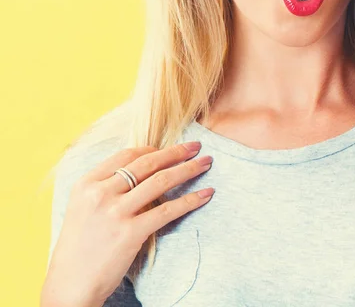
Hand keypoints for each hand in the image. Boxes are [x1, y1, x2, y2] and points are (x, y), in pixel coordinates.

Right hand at [41, 142, 213, 306]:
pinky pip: (168, 210)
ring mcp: (116, 213)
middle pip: (147, 163)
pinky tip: (206, 194)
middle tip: (196, 146)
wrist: (70, 286)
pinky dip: (191, 200)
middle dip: (176, 152)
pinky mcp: (131, 233)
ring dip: (188, 169)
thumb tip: (142, 167)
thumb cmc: (79, 247)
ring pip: (161, 181)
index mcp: (86, 183)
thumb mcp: (82, 207)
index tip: (170, 149)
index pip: (126, 155)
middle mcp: (100, 193)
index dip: (152, 149)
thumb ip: (107, 186)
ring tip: (206, 162)